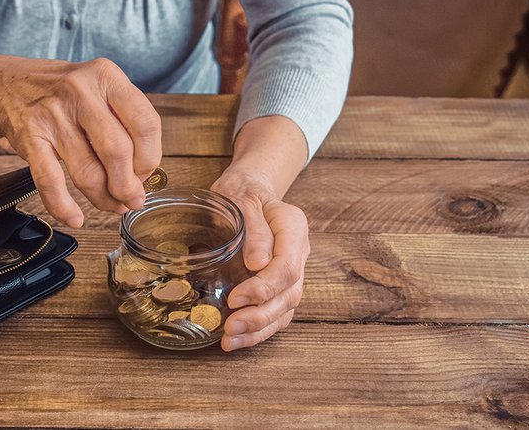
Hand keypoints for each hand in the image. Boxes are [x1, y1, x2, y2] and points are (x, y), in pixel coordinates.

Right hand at [0, 53, 161, 226]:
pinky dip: (63, 206)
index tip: (145, 174)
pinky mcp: (29, 136)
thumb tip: (142, 177)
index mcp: (106, 77)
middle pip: (117, 151)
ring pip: (87, 171)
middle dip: (127, 185)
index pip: (145, 124)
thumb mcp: (99, 90)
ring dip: (102, 198)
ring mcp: (52, 114)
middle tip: (131, 199)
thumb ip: (124, 124)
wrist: (6, 86)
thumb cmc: (63, 95)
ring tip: (110, 205)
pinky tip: (74, 217)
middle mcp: (80, 91)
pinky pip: (50, 180)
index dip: (150, 159)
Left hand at [210, 116, 310, 351]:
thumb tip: (257, 263)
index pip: (287, 266)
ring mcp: (293, 270)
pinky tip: (237, 340)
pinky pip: (276, 313)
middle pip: (289, 292)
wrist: (246, 188)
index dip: (264, 287)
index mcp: (293, 226)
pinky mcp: (281, 284)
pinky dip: (258, 330)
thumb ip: (252, 229)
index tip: (235, 298)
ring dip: (259, 329)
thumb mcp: (241, 198)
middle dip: (260, 315)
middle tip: (230, 327)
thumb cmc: (240, 191)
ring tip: (230, 341)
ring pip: (285, 308)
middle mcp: (298, 251)